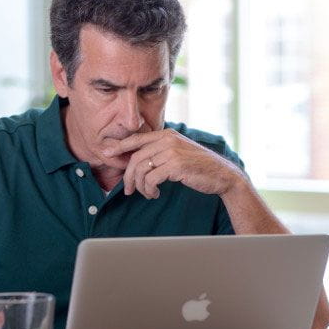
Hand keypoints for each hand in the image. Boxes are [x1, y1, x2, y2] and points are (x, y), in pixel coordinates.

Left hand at [103, 129, 243, 198]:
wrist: (222, 175)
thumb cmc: (198, 167)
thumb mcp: (178, 153)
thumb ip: (160, 152)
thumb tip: (137, 161)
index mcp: (167, 134)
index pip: (136, 138)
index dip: (119, 146)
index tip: (106, 152)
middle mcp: (168, 140)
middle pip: (135, 158)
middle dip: (128, 177)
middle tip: (128, 190)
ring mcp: (172, 152)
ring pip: (141, 170)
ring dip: (139, 186)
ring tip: (147, 193)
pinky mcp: (176, 166)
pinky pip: (151, 179)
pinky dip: (149, 190)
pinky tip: (156, 194)